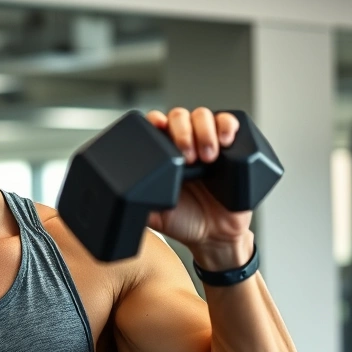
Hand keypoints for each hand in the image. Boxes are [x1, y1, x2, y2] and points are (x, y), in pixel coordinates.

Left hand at [144, 107, 253, 267]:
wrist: (216, 236)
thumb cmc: (184, 222)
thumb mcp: (155, 215)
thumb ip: (138, 205)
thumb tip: (119, 199)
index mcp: (163, 155)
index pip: (156, 125)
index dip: (155, 120)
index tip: (158, 126)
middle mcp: (185, 143)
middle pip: (179, 116)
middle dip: (182, 131)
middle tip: (188, 157)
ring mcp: (208, 142)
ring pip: (203, 116)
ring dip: (204, 131)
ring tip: (207, 157)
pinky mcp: (232, 146)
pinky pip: (230, 123)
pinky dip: (227, 125)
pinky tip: (226, 140)